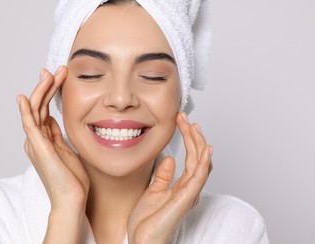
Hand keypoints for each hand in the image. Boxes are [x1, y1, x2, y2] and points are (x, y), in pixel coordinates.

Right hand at [17, 67, 89, 242]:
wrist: (71, 199)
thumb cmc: (71, 178)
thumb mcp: (66, 149)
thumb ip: (57, 134)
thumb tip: (53, 119)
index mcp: (44, 138)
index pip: (45, 109)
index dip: (50, 92)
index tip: (59, 76)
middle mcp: (36, 139)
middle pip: (39, 106)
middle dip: (48, 86)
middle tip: (58, 69)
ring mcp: (36, 143)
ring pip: (34, 110)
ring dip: (41, 91)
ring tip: (50, 74)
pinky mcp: (38, 148)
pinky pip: (29, 125)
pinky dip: (25, 111)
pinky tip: (23, 98)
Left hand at [127, 113, 212, 243]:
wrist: (142, 241)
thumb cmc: (147, 222)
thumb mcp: (153, 191)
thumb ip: (164, 176)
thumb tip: (170, 159)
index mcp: (182, 186)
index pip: (191, 157)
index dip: (189, 138)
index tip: (181, 122)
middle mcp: (189, 188)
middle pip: (198, 157)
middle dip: (193, 135)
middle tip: (184, 118)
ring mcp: (189, 193)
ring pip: (201, 163)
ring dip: (198, 142)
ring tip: (193, 125)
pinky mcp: (186, 198)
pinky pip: (199, 177)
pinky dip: (204, 161)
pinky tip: (206, 148)